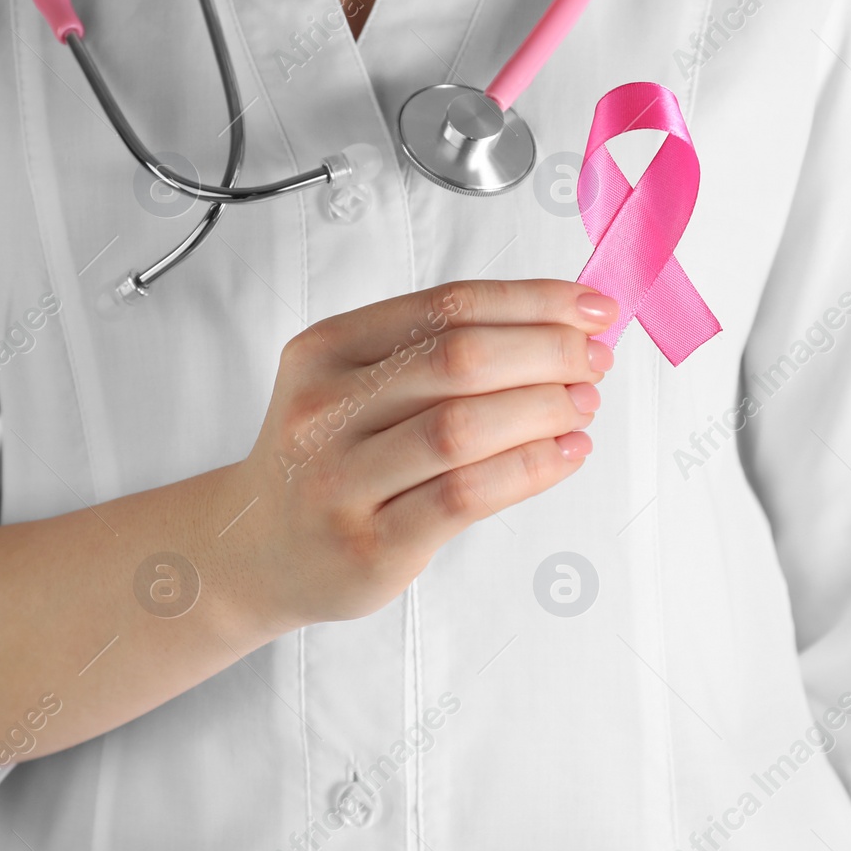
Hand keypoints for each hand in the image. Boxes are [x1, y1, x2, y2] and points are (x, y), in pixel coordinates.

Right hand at [221, 279, 615, 627]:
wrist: (258, 549)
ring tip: (583, 404)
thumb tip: (559, 327)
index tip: (588, 308)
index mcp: (324, 349)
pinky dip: (529, 469)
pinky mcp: (369, 544)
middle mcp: (323, 408)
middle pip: (459, 359)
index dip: (531, 301)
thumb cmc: (328, 460)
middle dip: (546, 352)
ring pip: (462, 427)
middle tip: (592, 360)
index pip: (446, 305)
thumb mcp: (353, 384)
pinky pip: (464, 496)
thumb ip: (435, 352)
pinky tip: (565, 454)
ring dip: (543, 409)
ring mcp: (340, 480)